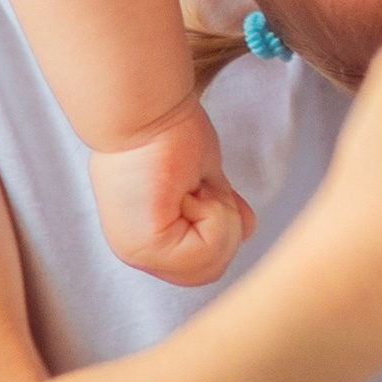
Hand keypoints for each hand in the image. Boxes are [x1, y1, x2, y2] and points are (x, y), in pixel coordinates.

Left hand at [90, 103, 257, 287]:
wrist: (142, 109)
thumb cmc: (165, 130)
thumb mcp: (202, 181)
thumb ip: (218, 210)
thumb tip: (246, 231)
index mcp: (143, 239)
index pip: (203, 262)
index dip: (220, 226)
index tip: (200, 186)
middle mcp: (135, 253)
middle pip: (211, 271)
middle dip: (223, 225)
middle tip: (198, 187)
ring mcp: (138, 254)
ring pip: (213, 264)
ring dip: (218, 217)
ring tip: (191, 186)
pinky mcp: (148, 246)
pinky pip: (209, 249)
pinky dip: (214, 212)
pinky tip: (187, 188)